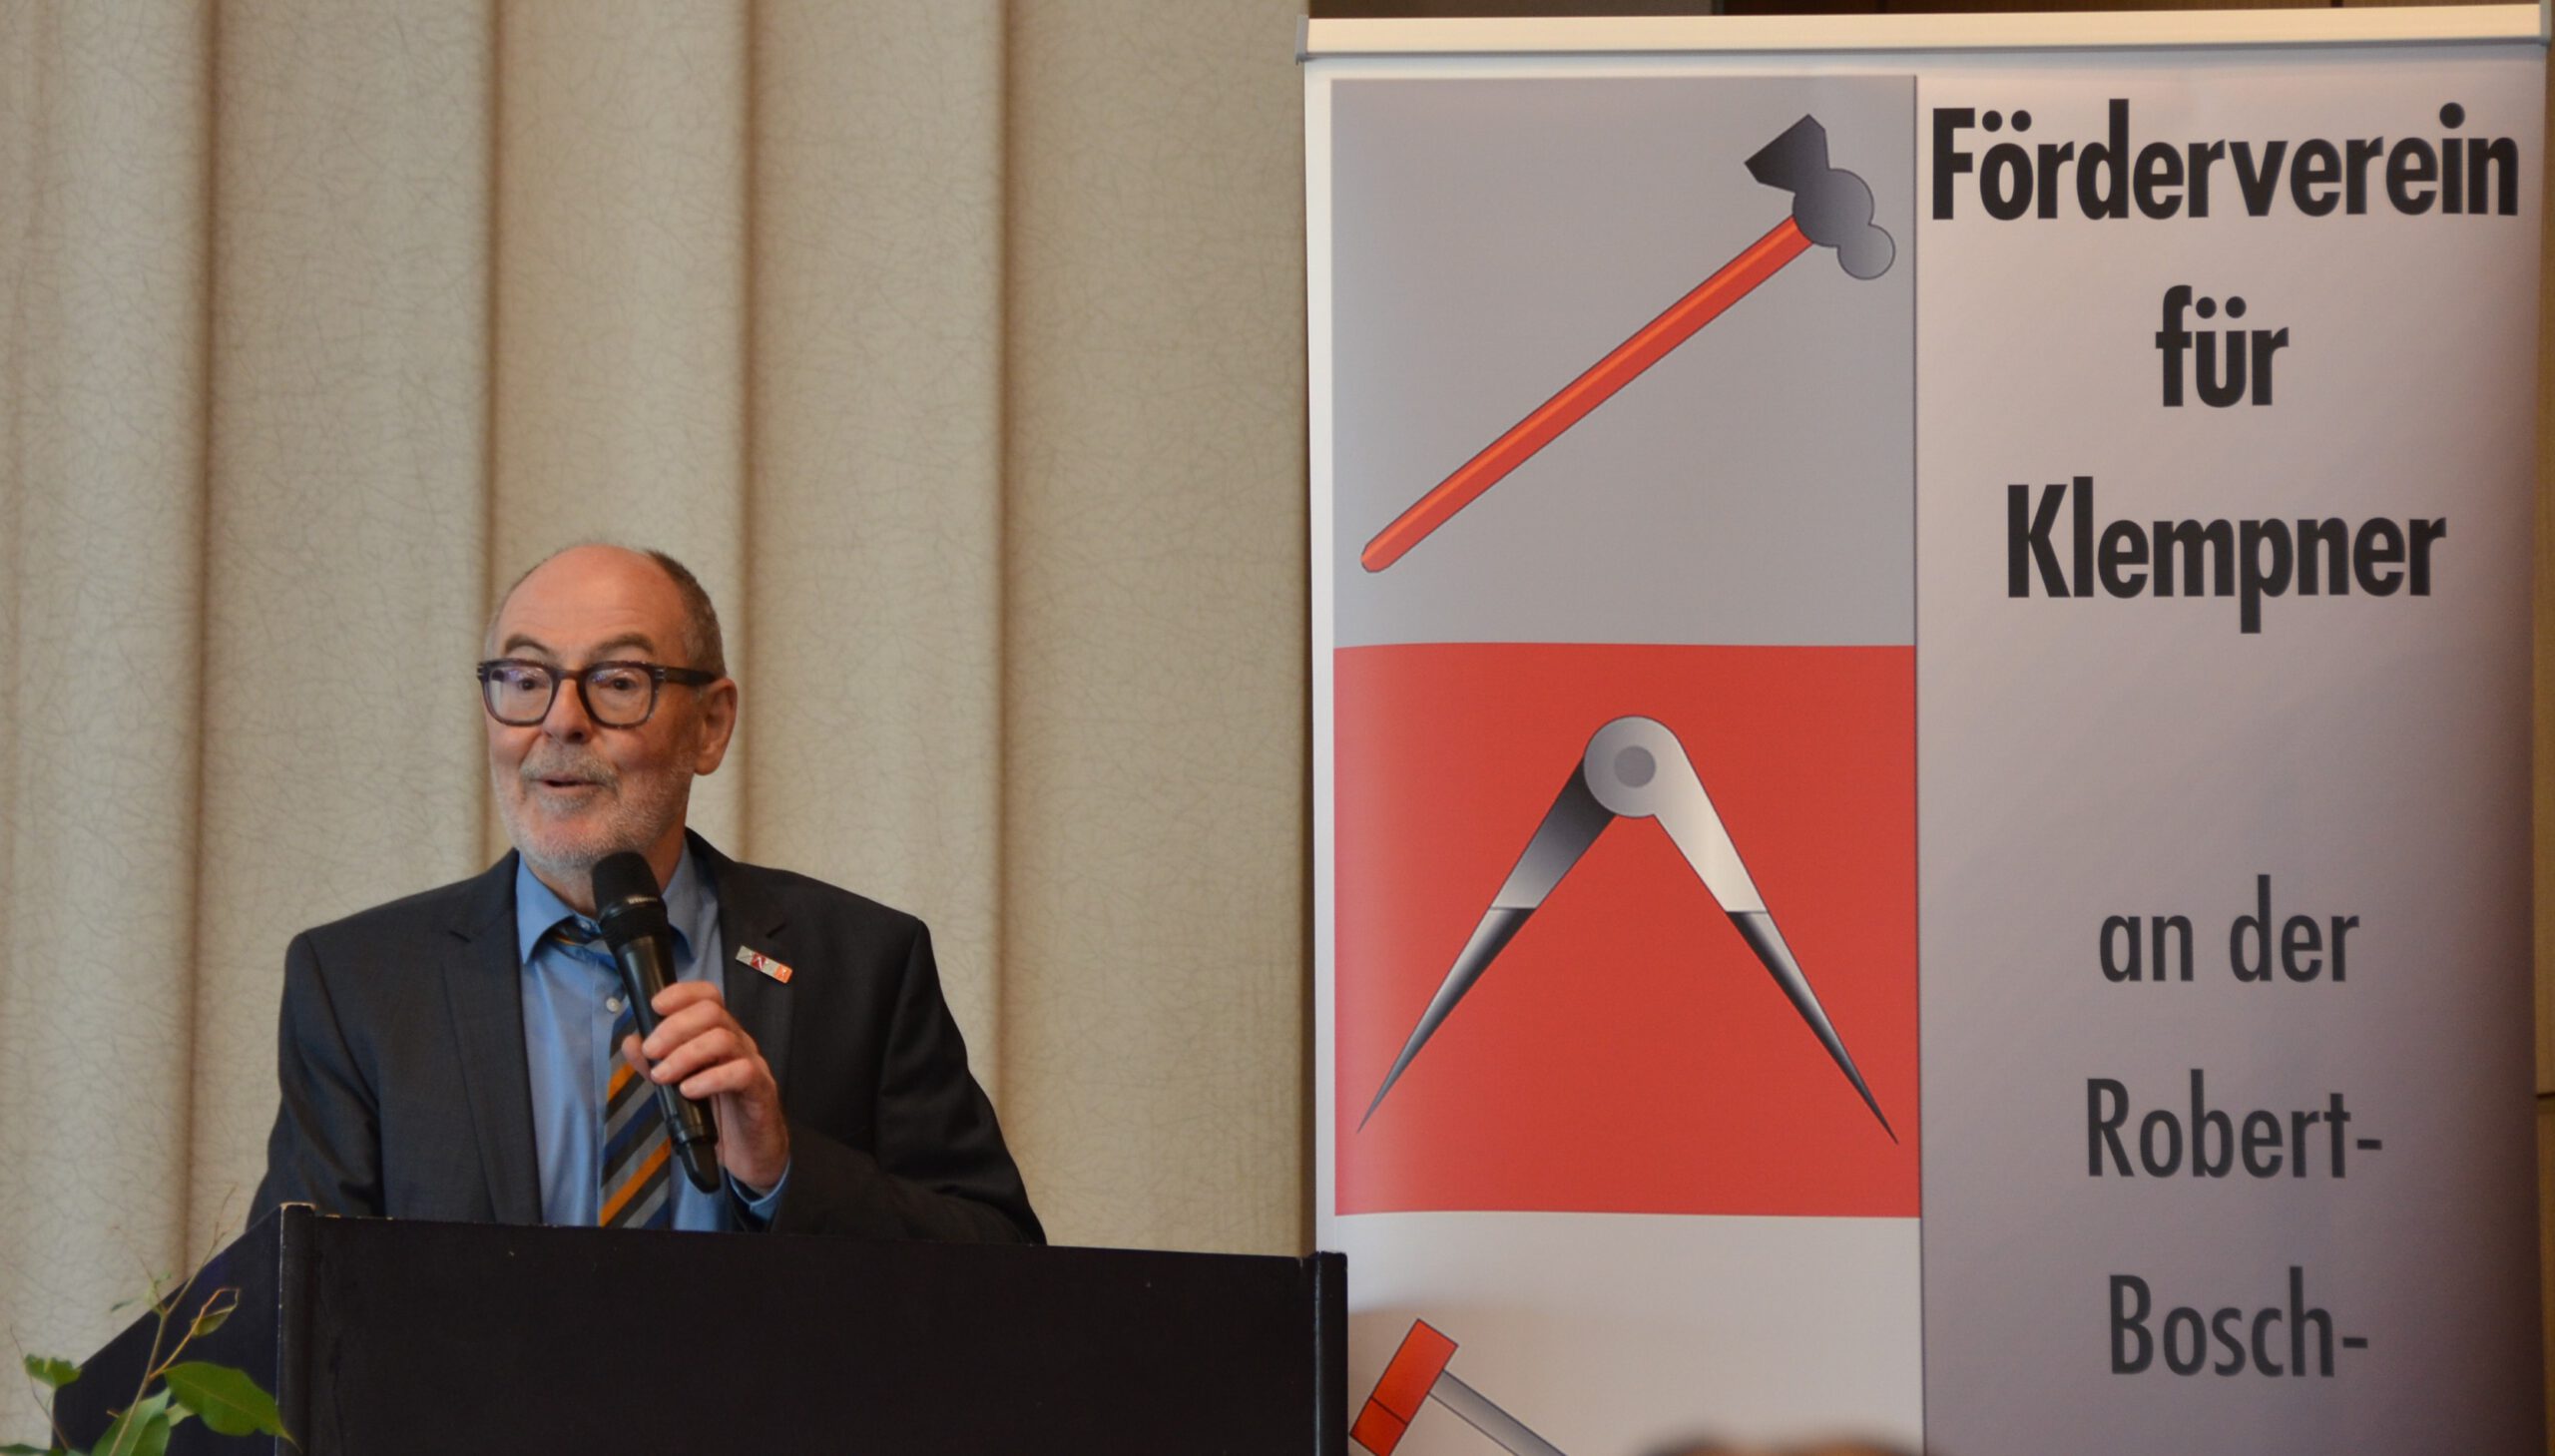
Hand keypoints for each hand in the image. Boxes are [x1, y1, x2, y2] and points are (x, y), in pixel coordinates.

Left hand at [620, 981, 790, 1193]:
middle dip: (674, 1027)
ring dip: (685, 1054)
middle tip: (651, 1052)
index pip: (708, 996)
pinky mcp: (761, 1090)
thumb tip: (631, 1042)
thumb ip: (655, 1064)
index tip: (655, 1006)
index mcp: (719, 1035)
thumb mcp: (678, 1087)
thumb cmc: (717, 1115)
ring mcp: (753, 1064)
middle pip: (712, 1011)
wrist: (751, 1153)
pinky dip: (709, 1079)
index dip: (682, 993)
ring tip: (663, 1076)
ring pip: (723, 1039)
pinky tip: (689, 1091)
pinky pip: (741, 1072)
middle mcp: (738, 1042)